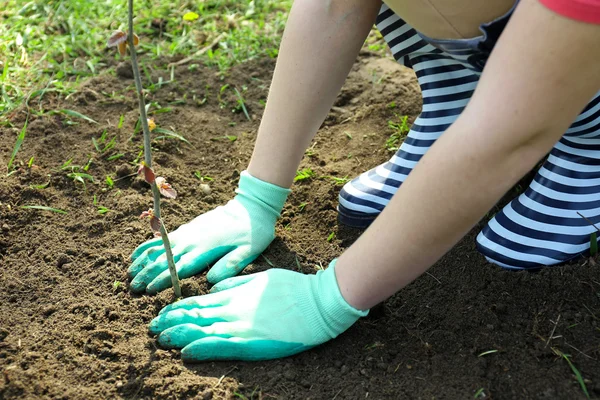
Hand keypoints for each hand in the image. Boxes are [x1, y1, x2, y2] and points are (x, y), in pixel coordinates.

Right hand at [128, 171, 289, 292]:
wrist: (251, 207)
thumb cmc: (253, 233)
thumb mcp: (249, 251)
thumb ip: (230, 265)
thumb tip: (210, 281)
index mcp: (205, 250)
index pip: (179, 268)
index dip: (162, 279)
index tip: (148, 290)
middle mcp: (192, 241)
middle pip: (164, 260)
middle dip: (147, 274)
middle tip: (132, 288)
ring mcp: (187, 233)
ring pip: (159, 249)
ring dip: (143, 261)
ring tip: (129, 274)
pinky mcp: (187, 228)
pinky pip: (162, 238)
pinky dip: (148, 246)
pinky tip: (136, 254)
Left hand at [148, 260, 368, 360]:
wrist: (317, 301)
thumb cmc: (293, 288)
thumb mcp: (260, 278)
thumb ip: (236, 283)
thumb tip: (215, 288)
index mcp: (235, 294)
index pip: (198, 302)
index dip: (177, 308)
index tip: (161, 313)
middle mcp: (233, 310)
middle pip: (195, 316)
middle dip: (171, 322)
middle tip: (152, 327)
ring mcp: (241, 326)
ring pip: (202, 330)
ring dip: (179, 335)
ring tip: (160, 339)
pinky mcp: (252, 342)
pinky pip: (221, 345)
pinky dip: (202, 347)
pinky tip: (186, 351)